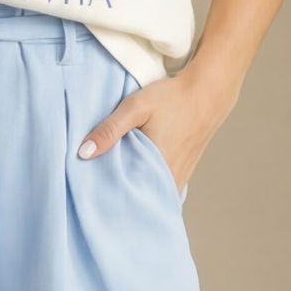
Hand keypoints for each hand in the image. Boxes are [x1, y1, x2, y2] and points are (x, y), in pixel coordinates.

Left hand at [76, 64, 238, 191]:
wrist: (207, 93)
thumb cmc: (172, 99)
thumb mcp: (135, 107)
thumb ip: (110, 129)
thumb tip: (83, 153)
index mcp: (155, 167)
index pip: (126, 194)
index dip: (107, 194)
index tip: (90, 193)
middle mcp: (170, 178)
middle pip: (139, 197)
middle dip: (119, 196)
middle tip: (98, 191)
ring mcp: (179, 177)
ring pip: (152, 194)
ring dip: (135, 191)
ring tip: (113, 184)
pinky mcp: (184, 172)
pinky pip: (162, 187)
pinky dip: (149, 185)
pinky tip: (136, 176)